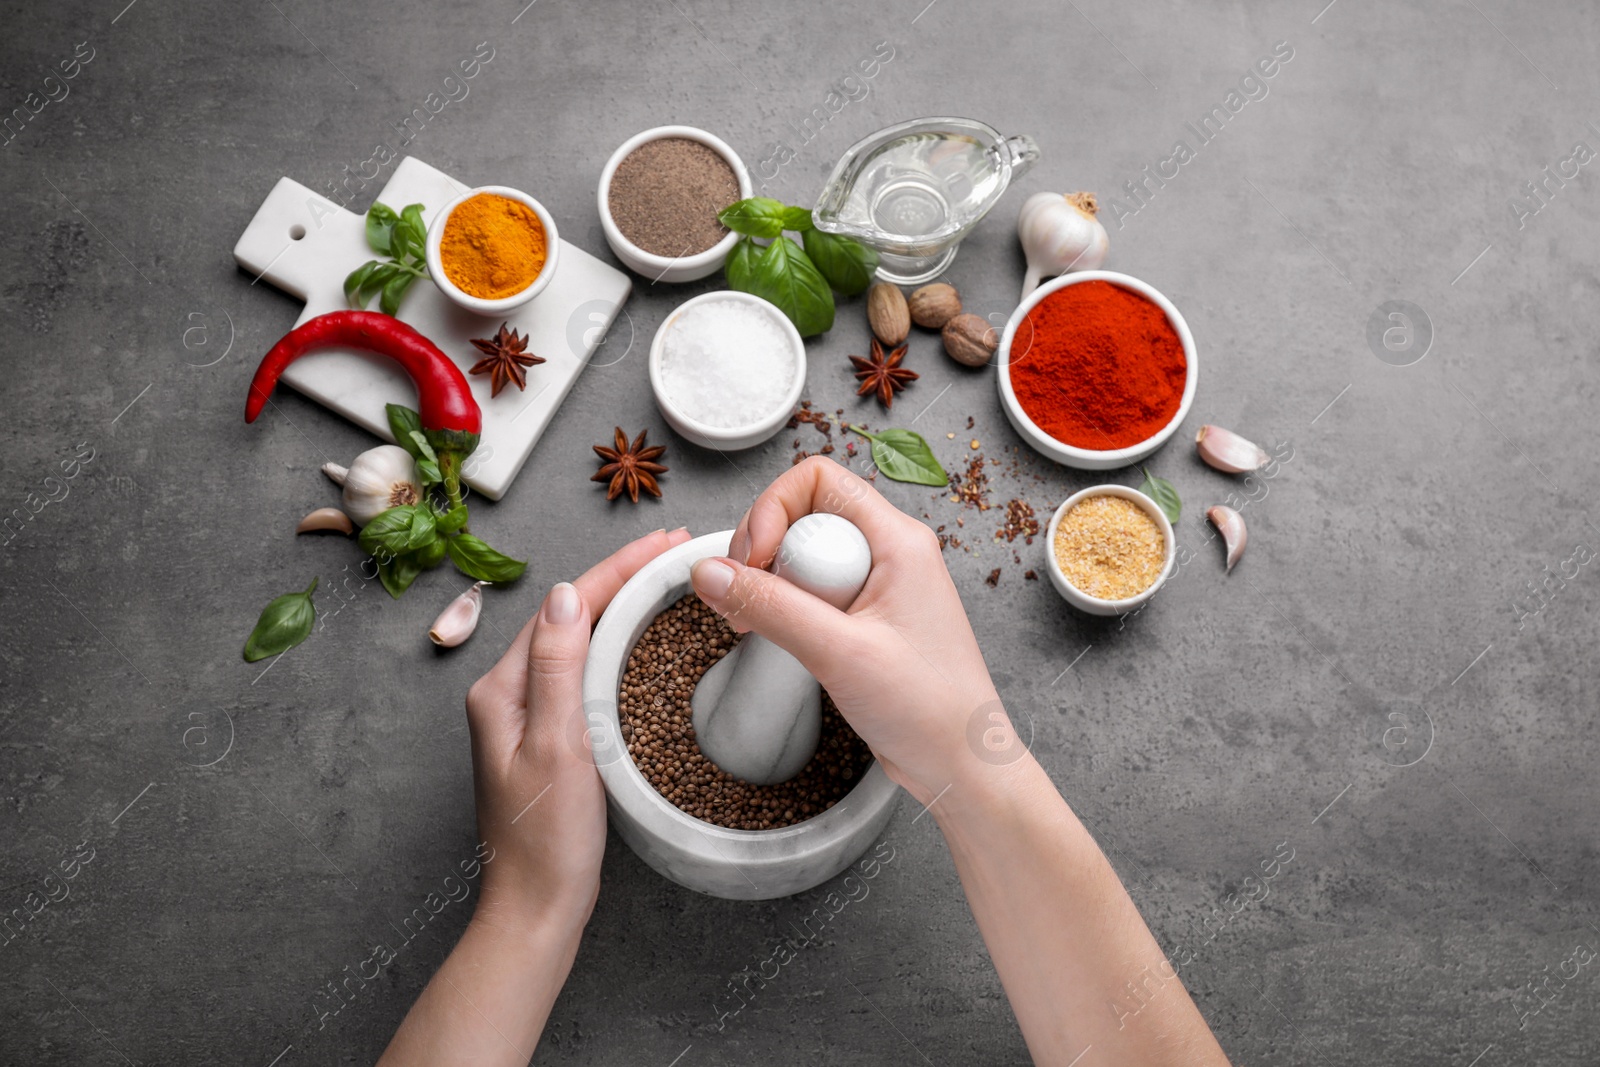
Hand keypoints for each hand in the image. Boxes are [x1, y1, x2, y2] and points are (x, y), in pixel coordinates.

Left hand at [464, 527, 691, 932]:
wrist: (537, 906)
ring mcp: (528, 714)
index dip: (618, 568)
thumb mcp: (557, 748)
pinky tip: (642, 638)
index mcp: (502, 689)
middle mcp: (509, 694)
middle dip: (623, 576)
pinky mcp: (550, 735)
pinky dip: (618, 643)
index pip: (567, 607)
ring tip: (666, 578)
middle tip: (675, 549)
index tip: (663, 541)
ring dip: (622, 604)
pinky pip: (585, 670)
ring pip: (580, 638)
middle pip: (572, 614)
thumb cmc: (545, 841)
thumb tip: (568, 594)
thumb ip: (559, 669)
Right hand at [688, 457, 1008, 805]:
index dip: (773, 509)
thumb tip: (709, 571)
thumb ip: (772, 608)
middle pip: (803, 514)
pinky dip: (782, 607)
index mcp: (898, 541)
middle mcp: (888, 553)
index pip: (818, 480)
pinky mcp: (862, 618)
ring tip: (751, 623)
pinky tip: (771, 636)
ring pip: (801, 554)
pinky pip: (809, 590)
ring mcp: (875, 586)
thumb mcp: (841, 653)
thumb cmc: (930, 710)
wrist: (960, 767)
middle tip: (745, 599)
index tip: (754, 560)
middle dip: (762, 549)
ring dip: (767, 581)